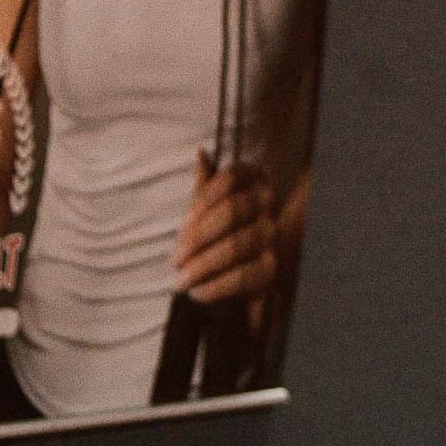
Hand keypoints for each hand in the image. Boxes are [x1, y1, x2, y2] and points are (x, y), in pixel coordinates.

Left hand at [174, 150, 276, 303]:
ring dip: (202, 265)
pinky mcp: (270, 270)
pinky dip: (214, 286)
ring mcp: (271, 239)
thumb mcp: (210, 210)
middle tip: (174, 259)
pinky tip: (197, 292)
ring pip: (235, 245)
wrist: (241, 280)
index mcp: (254, 185)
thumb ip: (206, 185)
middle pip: (231, 211)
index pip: (229, 180)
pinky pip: (242, 276)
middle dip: (197, 237)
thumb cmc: (219, 237)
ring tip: (180, 280)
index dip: (202, 201)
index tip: (181, 225)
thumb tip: (202, 153)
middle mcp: (267, 208)